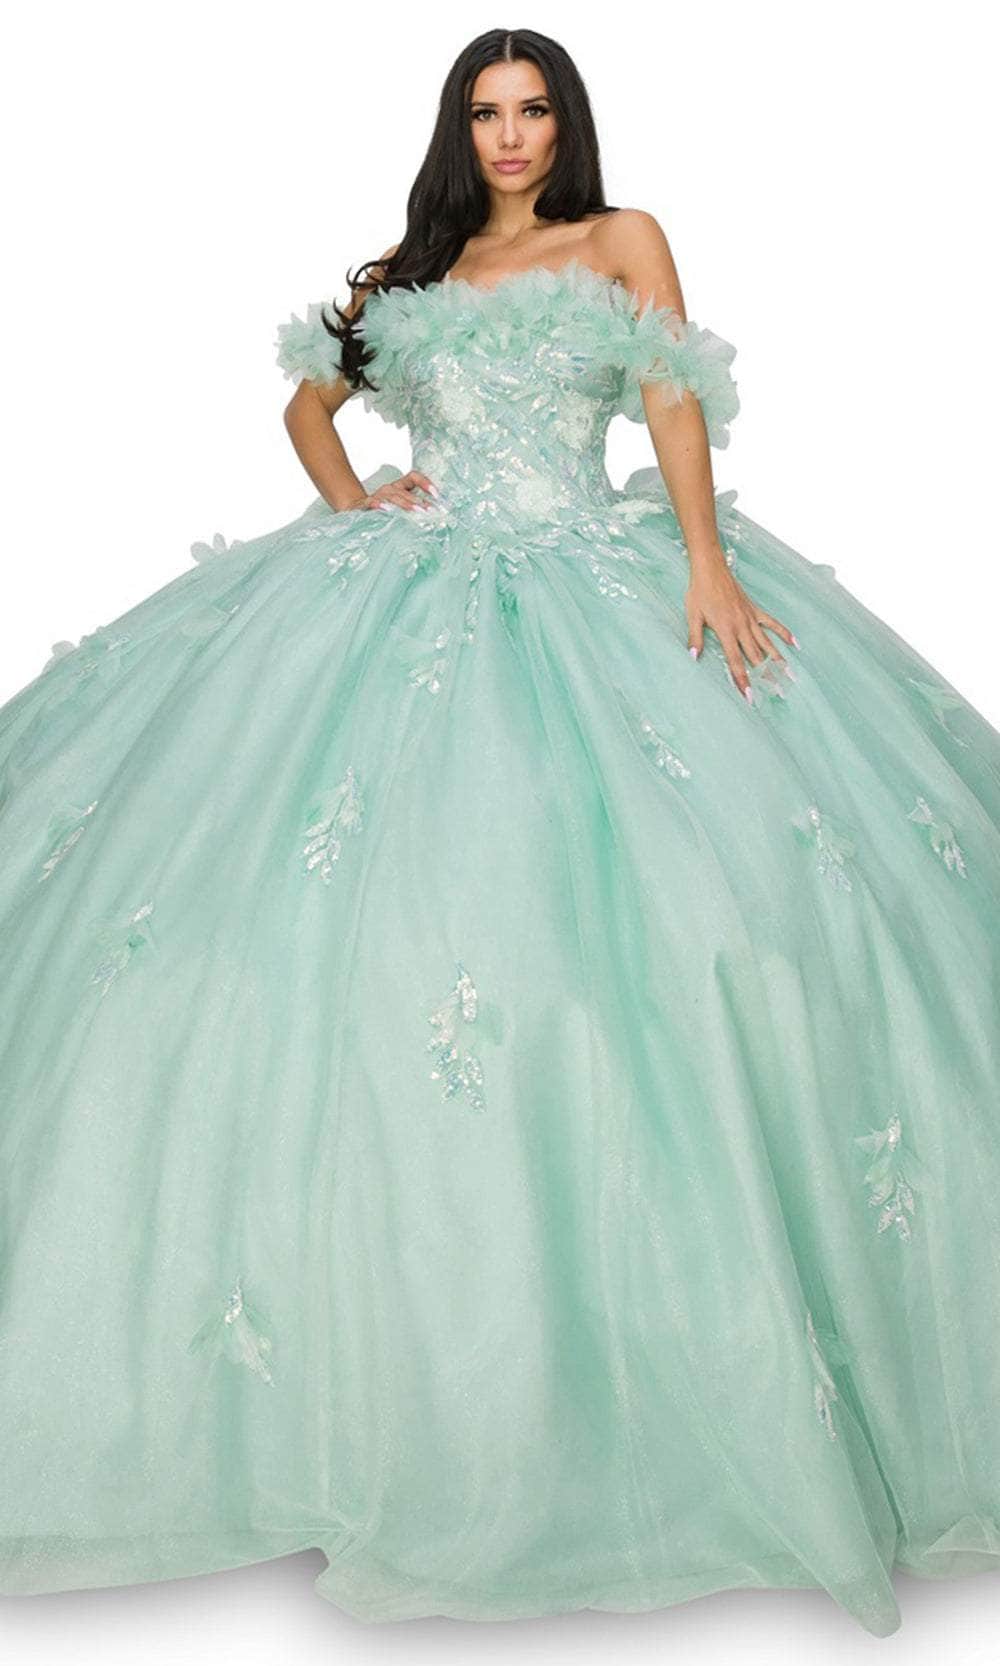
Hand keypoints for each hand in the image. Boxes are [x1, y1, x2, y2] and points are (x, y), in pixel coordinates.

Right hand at [356, 470, 439, 511]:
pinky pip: (372, 502)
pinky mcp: (366, 503)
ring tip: (415, 511)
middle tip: (428, 511)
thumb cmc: (383, 511)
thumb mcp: (400, 508)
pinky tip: (385, 509)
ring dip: (405, 504)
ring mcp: (379, 495)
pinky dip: (379, 504)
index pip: (414, 477)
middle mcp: (390, 488)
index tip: (436, 494)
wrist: (356, 510)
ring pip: (393, 497)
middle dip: (418, 502)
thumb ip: (415, 510)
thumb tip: (433, 516)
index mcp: (400, 487)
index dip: (425, 482)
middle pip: (405, 491)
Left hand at [685, 556, 798, 702]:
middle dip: (766, 677)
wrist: (711, 569)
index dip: (743, 680)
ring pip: (767, 644)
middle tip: (778, 693)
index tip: (749, 696)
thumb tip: (693, 657)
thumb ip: (695, 638)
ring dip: (779, 661)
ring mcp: (751, 618)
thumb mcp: (692, 616)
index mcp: (726, 631)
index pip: (736, 662)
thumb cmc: (699, 592)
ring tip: (789, 676)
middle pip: (756, 657)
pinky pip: (773, 624)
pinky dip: (784, 633)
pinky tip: (795, 644)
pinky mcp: (755, 610)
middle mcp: (742, 627)